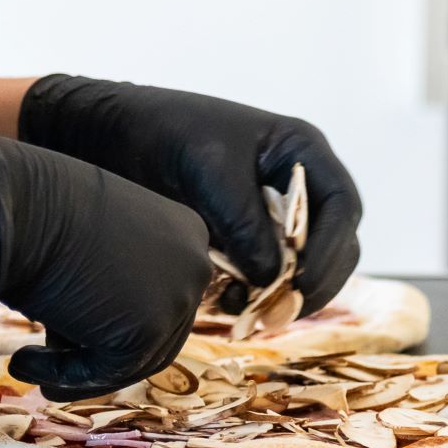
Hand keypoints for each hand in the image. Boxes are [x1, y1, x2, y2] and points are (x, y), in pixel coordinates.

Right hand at [0, 130, 211, 400]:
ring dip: (82, 369)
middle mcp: (195, 266)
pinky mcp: (148, 334)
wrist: (8, 208)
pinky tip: (20, 363)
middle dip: (105, 348)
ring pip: (136, 357)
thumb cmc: (34, 209)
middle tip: (58, 359)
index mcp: (186, 232)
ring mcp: (177, 301)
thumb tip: (102, 319)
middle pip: (158, 328)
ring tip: (29, 367)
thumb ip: (113, 269)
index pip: (162, 291)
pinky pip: (108, 370)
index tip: (77, 331)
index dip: (118, 317)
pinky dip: (64, 374)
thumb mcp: (93, 232)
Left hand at [18, 75, 361, 315]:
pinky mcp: (251, 238)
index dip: (329, 249)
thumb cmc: (160, 134)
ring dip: (288, 294)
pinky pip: (274, 274)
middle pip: (335, 244)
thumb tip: (272, 277)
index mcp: (301, 151)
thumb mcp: (208, 170)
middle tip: (279, 311)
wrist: (105, 136)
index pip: (342, 207)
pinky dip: (261, 295)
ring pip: (308, 265)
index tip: (301, 282)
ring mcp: (277, 212)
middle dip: (314, 281)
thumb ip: (246, 222)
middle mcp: (300, 182)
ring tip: (250, 313)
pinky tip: (233, 306)